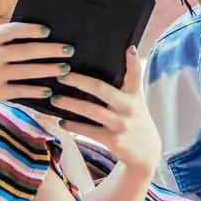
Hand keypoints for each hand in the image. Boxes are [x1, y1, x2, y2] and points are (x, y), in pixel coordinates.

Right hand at [0, 22, 73, 125]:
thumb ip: (1, 42)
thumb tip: (34, 36)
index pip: (12, 30)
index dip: (31, 29)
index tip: (48, 30)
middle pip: (26, 51)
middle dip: (51, 50)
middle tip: (69, 49)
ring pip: (27, 71)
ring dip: (49, 70)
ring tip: (65, 68)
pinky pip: (21, 90)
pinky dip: (37, 90)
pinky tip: (49, 90)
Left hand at [43, 50, 162, 179]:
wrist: (146, 151)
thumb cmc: (135, 119)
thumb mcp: (136, 98)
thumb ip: (130, 77)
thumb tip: (127, 49)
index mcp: (134, 94)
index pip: (135, 74)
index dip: (132, 61)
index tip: (127, 48)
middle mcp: (128, 108)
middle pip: (101, 89)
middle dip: (79, 81)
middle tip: (61, 75)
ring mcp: (120, 124)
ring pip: (91, 111)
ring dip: (70, 104)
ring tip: (54, 99)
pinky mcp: (113, 140)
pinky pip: (88, 131)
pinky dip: (73, 126)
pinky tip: (61, 122)